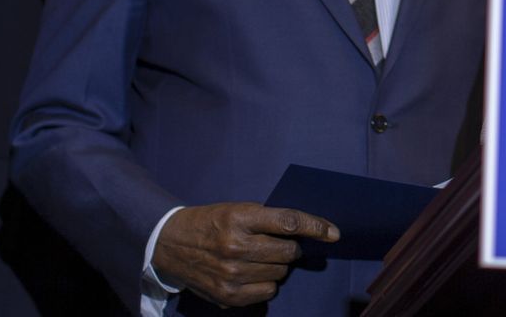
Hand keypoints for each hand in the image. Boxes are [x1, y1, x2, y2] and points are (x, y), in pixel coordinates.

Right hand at [152, 202, 338, 308]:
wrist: (171, 244)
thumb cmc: (212, 223)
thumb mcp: (238, 210)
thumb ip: (270, 220)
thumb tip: (310, 232)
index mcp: (240, 219)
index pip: (289, 223)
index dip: (316, 227)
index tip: (334, 233)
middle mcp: (236, 247)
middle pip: (289, 252)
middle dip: (289, 248)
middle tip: (275, 244)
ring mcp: (231, 274)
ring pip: (281, 273)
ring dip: (277, 266)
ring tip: (258, 258)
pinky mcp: (228, 295)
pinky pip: (268, 292)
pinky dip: (266, 283)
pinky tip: (251, 274)